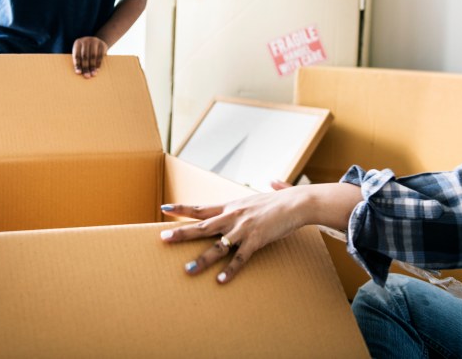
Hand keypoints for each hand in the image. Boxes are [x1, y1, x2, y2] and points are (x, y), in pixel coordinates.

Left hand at [72, 36, 107, 77]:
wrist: (97, 41)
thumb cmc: (86, 50)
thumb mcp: (80, 51)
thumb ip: (79, 60)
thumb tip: (79, 72)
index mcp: (77, 43)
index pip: (77, 55)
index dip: (77, 64)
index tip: (78, 73)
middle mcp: (86, 41)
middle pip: (85, 56)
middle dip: (86, 67)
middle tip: (87, 76)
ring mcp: (94, 41)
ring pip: (93, 56)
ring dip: (93, 66)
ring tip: (93, 74)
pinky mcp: (102, 44)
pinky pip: (100, 55)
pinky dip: (98, 63)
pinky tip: (97, 70)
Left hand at [159, 188, 306, 283]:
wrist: (298, 202)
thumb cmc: (285, 199)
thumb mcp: (269, 194)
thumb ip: (270, 188)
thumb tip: (275, 181)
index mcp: (231, 206)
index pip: (201, 208)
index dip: (182, 209)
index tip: (164, 208)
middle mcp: (233, 216)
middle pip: (202, 226)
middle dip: (181, 233)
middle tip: (163, 239)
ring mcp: (243, 229)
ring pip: (217, 246)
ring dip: (202, 259)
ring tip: (187, 270)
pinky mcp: (256, 240)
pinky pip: (240, 258)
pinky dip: (230, 270)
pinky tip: (221, 281)